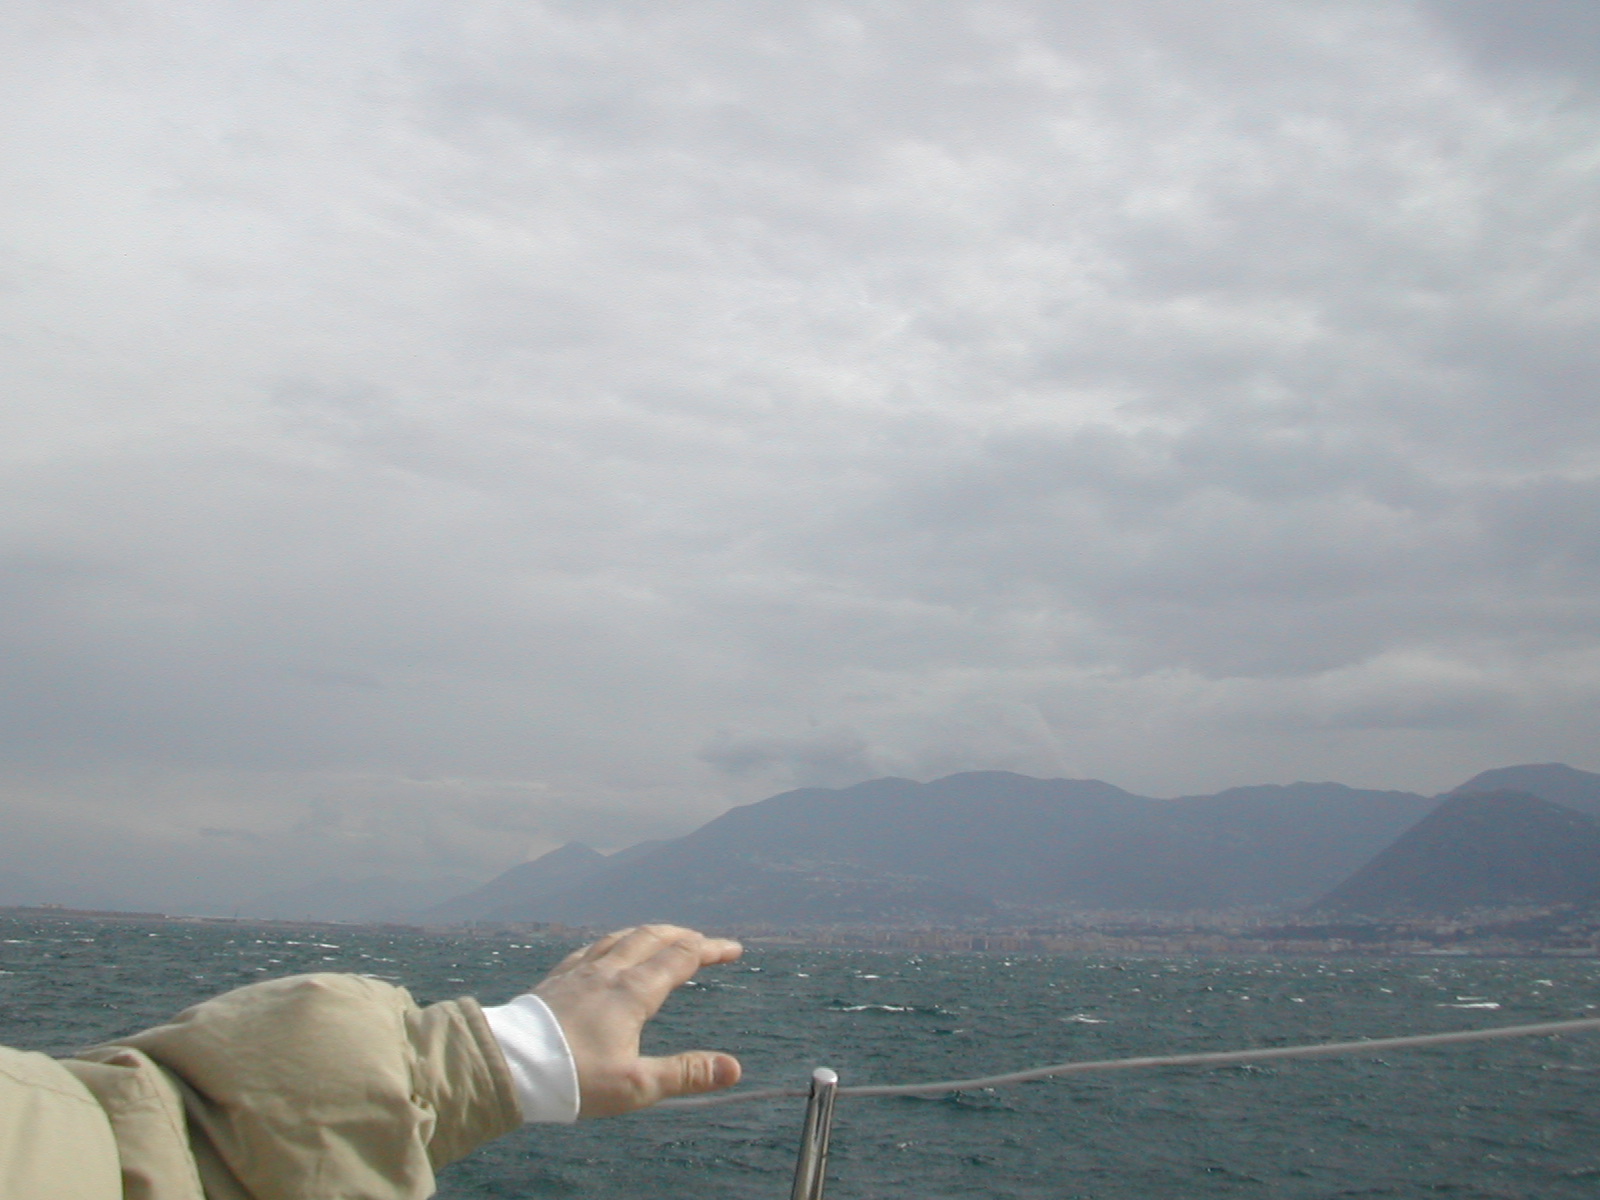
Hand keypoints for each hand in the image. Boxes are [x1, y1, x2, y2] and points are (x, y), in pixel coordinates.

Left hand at [533, 924, 743, 1116]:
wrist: (506, 1065)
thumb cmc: (571, 1079)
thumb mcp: (635, 1085)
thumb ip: (685, 1074)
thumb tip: (733, 1068)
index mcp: (632, 992)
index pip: (682, 958)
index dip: (711, 950)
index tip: (734, 949)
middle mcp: (608, 972)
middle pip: (653, 938)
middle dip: (684, 936)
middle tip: (705, 942)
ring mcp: (578, 972)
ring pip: (621, 938)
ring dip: (649, 933)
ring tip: (662, 936)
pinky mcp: (555, 980)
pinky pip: (591, 949)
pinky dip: (613, 942)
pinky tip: (606, 950)